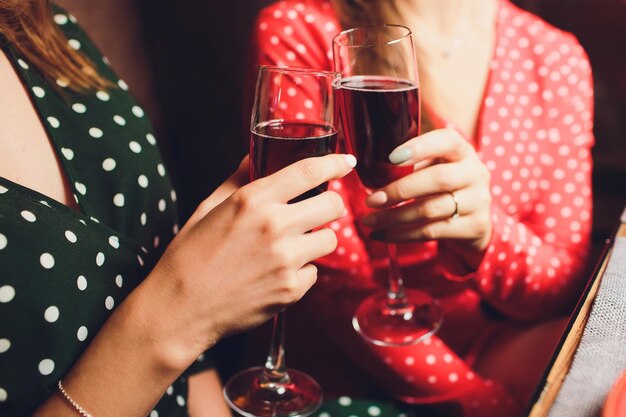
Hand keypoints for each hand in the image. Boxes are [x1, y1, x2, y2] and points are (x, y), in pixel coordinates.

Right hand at [152, 153, 355, 360]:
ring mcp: (286, 260)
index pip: (308, 172)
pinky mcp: (292, 290)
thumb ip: (238, 180)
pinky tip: (277, 274)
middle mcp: (275, 226)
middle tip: (314, 213)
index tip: (345, 162)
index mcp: (253, 200)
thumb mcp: (208, 208)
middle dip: (328, 206)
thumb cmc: (189, 256)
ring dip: (315, 240)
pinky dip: (302, 271)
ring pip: (329, 240)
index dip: (334, 163)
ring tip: (291, 247)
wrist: (180, 309)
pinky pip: (314, 272)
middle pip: (333, 206)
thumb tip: (254, 156)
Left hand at [361, 128, 491, 252]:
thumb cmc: (442, 188)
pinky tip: (382, 234)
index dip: (420, 147)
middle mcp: (475, 173)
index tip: (391, 158)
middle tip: (371, 201)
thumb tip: (371, 173)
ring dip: (394, 217)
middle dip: (399, 190)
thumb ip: (411, 166)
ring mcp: (478, 201)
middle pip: (438, 179)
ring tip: (370, 220)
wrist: (474, 222)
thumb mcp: (434, 168)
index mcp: (463, 152)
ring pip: (431, 209)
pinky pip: (431, 232)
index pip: (447, 141)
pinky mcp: (475, 227)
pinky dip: (401, 234)